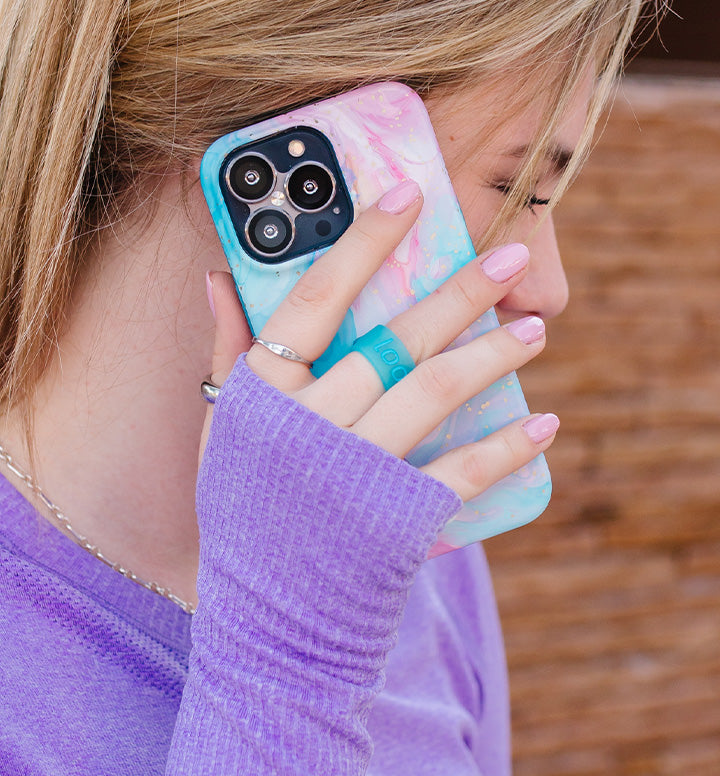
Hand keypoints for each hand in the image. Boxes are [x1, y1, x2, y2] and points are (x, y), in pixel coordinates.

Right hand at [202, 181, 557, 501]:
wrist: (266, 617)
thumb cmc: (245, 507)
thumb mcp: (225, 427)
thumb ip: (228, 350)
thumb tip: (218, 276)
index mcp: (265, 391)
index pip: (318, 295)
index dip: (365, 239)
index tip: (410, 193)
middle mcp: (310, 423)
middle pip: (394, 338)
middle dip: (460, 291)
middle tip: (510, 256)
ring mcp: (356, 472)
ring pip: (434, 391)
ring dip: (492, 356)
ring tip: (536, 329)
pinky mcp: (397, 518)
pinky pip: (462, 472)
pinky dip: (506, 447)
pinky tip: (543, 424)